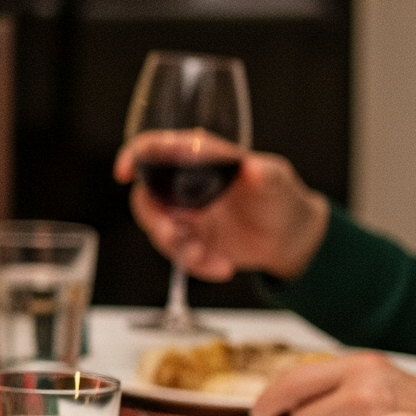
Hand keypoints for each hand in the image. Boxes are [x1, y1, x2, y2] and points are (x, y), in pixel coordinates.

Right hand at [112, 141, 329, 281]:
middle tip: (173, 236)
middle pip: (146, 196)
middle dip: (155, 220)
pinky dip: (195, 265)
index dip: (135, 156)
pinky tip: (222, 267)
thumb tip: (253, 168)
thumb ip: (264, 173)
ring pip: (158, 230)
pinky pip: (177, 254)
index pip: (157, 148)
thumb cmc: (282, 198)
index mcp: (199, 158)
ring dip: (178, 248)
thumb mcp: (277, 180)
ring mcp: (184, 214)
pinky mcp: (189, 240)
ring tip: (208, 258)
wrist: (290, 238)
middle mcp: (184, 185)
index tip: (125, 173)